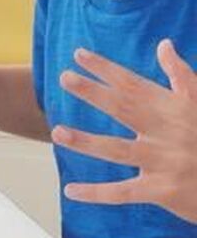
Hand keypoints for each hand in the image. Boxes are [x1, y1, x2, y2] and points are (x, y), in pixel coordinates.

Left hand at [54, 41, 196, 222]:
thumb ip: (181, 75)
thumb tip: (164, 44)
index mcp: (174, 110)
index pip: (134, 84)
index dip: (106, 69)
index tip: (78, 54)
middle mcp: (167, 133)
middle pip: (124, 109)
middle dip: (94, 92)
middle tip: (64, 77)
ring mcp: (164, 162)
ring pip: (118, 150)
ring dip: (86, 142)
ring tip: (56, 132)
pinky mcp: (163, 191)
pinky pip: (124, 192)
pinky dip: (97, 193)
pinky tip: (70, 190)